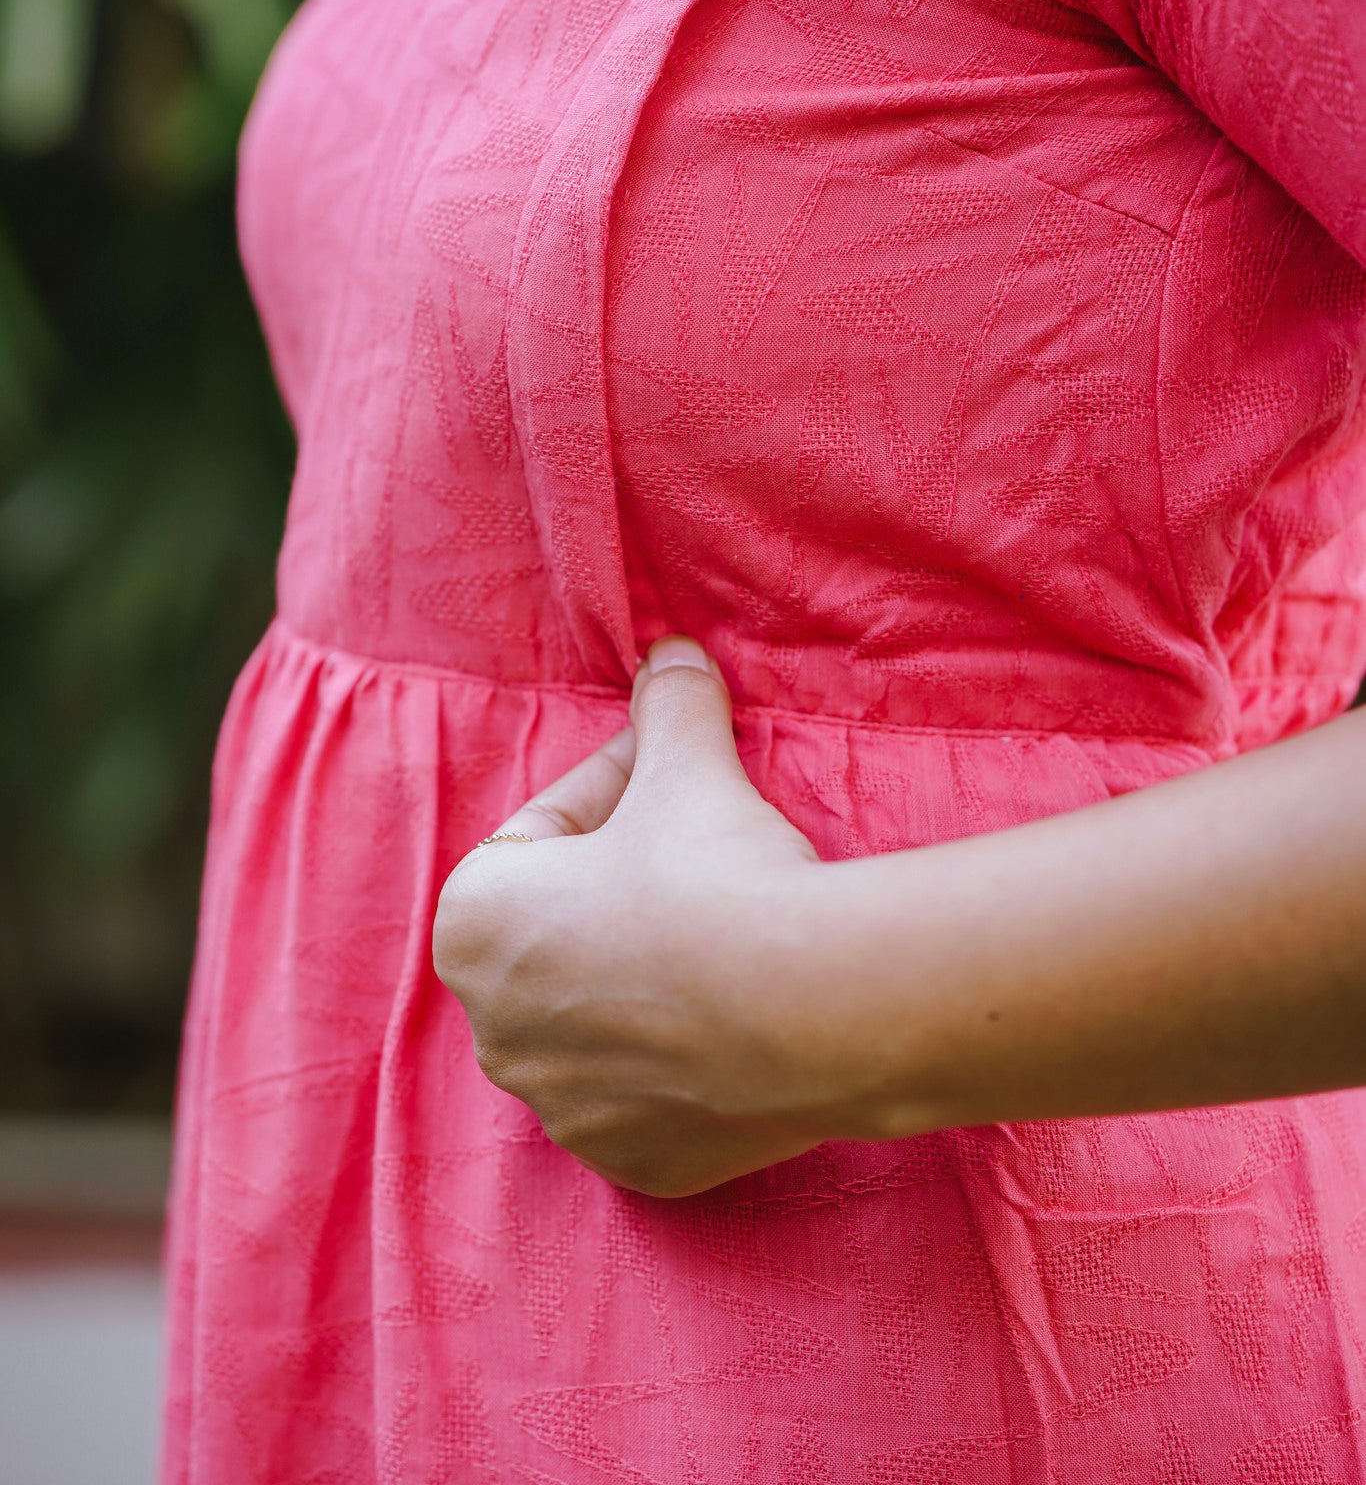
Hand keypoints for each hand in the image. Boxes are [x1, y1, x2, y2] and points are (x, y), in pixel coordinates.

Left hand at [432, 637, 850, 1196]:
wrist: (806, 1010)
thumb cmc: (714, 874)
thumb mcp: (686, 763)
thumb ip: (668, 704)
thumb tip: (670, 653)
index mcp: (474, 923)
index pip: (541, 835)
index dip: (614, 793)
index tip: (675, 776)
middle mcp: (494, 1030)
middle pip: (563, 932)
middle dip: (621, 887)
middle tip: (702, 848)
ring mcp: (563, 1110)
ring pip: (602, 1020)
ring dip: (647, 976)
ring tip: (727, 933)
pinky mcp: (634, 1165)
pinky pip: (649, 1099)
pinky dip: (683, 1060)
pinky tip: (737, 1017)